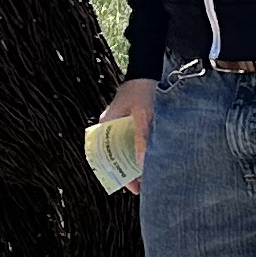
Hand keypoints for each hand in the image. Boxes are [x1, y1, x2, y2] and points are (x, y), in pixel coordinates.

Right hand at [94, 77, 157, 192]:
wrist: (148, 70)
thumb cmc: (142, 90)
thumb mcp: (143, 116)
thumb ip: (141, 139)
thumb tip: (142, 164)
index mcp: (106, 125)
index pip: (103, 155)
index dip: (115, 173)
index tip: (130, 186)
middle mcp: (111, 127)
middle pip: (115, 155)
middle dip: (128, 171)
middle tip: (142, 186)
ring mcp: (121, 124)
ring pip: (125, 150)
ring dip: (136, 162)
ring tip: (149, 176)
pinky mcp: (133, 122)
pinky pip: (134, 142)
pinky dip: (141, 151)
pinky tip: (152, 159)